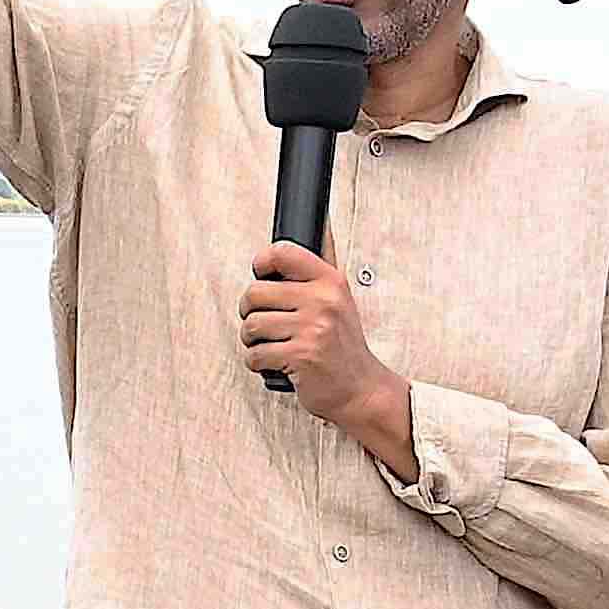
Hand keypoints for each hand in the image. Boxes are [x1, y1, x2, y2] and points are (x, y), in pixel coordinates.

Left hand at [240, 243, 413, 464]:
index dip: (262, 263)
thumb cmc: (342, 346)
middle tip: (261, 322)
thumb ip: (320, 269)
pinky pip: (255, 355)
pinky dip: (256, 362)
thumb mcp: (339, 300)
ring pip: (250, 325)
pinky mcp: (300, 356)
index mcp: (330, 281)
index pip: (282, 253)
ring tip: (268, 344)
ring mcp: (312, 329)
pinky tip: (273, 363)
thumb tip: (324, 219)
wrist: (360, 388)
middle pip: (254, 293)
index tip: (261, 277)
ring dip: (251, 340)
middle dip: (248, 311)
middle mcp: (322, 301)